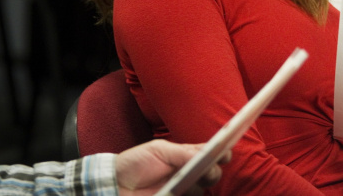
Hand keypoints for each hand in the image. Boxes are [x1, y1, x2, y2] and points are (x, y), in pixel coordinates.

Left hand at [115, 139, 229, 195]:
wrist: (116, 183)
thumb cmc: (137, 162)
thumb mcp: (158, 150)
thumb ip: (181, 153)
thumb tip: (203, 154)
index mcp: (186, 155)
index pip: (209, 153)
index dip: (221, 152)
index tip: (226, 152)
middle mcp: (188, 173)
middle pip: (212, 173)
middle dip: (213, 171)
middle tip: (207, 170)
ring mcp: (183, 190)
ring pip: (202, 190)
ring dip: (201, 184)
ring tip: (193, 180)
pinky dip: (193, 194)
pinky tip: (187, 190)